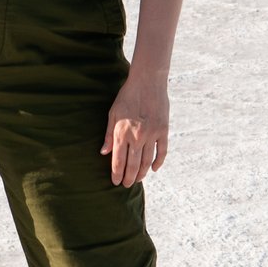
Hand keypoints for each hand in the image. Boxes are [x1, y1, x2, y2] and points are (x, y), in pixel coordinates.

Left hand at [101, 71, 169, 186]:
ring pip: (147, 161)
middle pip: (133, 165)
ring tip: (138, 179)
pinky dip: (159, 162)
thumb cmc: (127, 96)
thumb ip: (109, 135)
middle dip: (129, 177)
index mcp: (122, 133)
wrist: (148, 81)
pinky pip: (162, 151)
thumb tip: (103, 153)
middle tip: (126, 185)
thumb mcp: (113, 113)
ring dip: (142, 173)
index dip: (117, 174)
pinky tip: (154, 169)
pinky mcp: (163, 130)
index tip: (115, 182)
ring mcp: (152, 134)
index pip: (118, 161)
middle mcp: (137, 136)